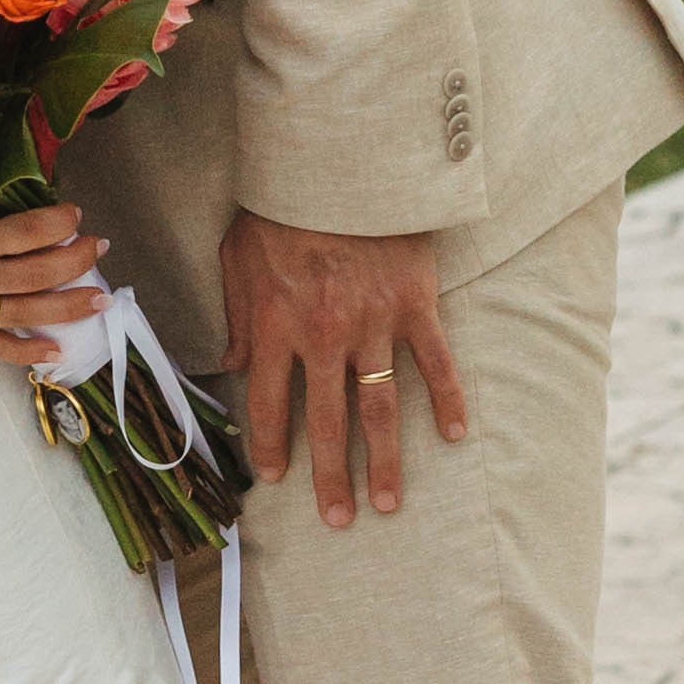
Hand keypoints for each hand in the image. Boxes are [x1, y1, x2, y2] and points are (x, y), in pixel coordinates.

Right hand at [0, 202, 106, 355]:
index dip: (54, 223)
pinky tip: (55, 354)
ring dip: (66, 306)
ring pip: (22, 314)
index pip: (20, 233)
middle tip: (100, 246)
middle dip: (74, 260)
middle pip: (34, 274)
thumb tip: (0, 195)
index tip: (73, 213)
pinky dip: (23, 353)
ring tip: (101, 300)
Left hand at [222, 212, 468, 526]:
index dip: (271, 446)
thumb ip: (236, 316)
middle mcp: (323, 336)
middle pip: (326, 422)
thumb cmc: (280, 206)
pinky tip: (454, 434)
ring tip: (389, 502)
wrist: (337, 163)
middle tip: (339, 520)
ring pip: (380, 408)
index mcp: (274, 326)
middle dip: (331, 477)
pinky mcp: (414, 305)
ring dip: (385, 460)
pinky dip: (448, 399)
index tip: (277, 478)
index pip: (266, 404)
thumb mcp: (237, 256)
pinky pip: (435, 362)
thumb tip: (229, 364)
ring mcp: (373, 324)